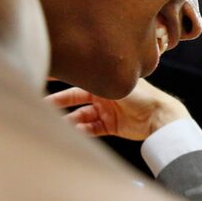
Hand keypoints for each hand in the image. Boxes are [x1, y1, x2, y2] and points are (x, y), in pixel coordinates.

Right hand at [45, 78, 189, 139]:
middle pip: (74, 98)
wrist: (160, 117)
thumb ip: (97, 80)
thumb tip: (77, 68)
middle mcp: (104, 95)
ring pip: (80, 116)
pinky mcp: (110, 126)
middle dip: (58, 102)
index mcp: (107, 80)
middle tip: (41, 106)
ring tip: (57, 125)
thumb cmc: (143, 96)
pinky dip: (82, 131)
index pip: (79, 78)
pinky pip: (90, 129)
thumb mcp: (118, 84)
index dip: (61, 77)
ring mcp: (106, 111)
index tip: (42, 74)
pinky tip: (75, 132)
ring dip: (69, 121)